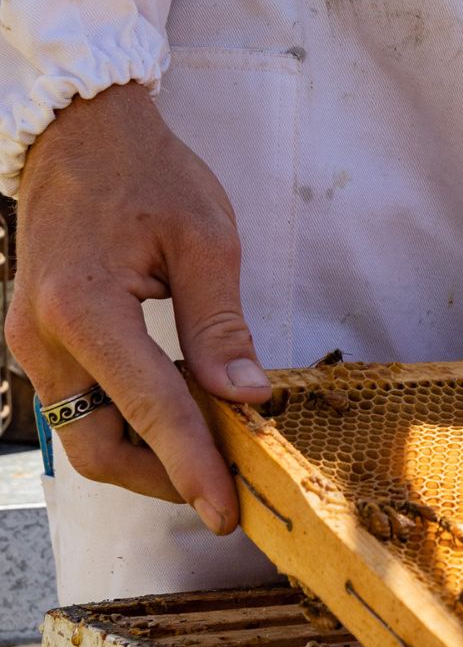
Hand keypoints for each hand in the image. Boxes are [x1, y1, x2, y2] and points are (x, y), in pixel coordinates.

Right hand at [5, 82, 269, 532]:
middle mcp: (42, 336)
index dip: (193, 467)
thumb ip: (223, 325)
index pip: (151, 411)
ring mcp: (30, 343)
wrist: (79, 133)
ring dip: (146, 458)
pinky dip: (129, 425)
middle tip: (229, 489)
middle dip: (164, 479)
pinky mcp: (37, 342)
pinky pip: (81, 406)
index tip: (226, 513)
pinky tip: (183, 412)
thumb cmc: (148, 174)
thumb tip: (249, 399)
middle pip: (99, 449)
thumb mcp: (207, 240)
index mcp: (84, 307)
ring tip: (214, 450)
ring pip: (84, 437)